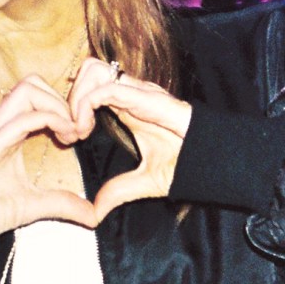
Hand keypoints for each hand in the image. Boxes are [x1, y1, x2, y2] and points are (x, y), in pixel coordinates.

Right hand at [0, 76, 96, 277]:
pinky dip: (50, 121)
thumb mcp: (34, 206)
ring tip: (72, 134)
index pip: (36, 96)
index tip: (81, 134)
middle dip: (63, 100)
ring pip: (28, 91)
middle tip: (79, 131)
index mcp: (5, 131)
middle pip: (33, 83)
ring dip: (59, 107)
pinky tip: (63, 140)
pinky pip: (21, 119)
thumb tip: (93, 214)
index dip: (64, 107)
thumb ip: (63, 203)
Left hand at [62, 59, 192, 220]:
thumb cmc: (187, 166)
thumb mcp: (142, 182)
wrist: (214, 165)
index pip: (91, 88)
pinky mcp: (146, 97)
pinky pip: (106, 87)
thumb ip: (117, 192)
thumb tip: (95, 212)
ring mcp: (138, 92)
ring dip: (77, 97)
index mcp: (127, 109)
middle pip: (88, 71)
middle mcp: (130, 95)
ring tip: (78, 128)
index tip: (70, 137)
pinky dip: (86, 104)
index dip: (73, 106)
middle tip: (70, 130)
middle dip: (70, 96)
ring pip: (93, 71)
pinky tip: (84, 129)